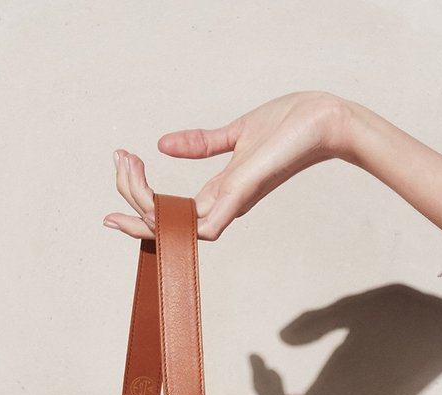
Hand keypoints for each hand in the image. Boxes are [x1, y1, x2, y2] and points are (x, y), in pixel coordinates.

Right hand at [102, 91, 351, 240]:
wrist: (324, 120)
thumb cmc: (289, 127)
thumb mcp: (235, 134)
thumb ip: (201, 143)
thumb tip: (163, 144)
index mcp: (221, 192)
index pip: (171, 211)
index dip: (138, 202)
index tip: (117, 171)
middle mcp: (224, 204)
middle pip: (164, 221)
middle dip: (130, 197)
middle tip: (119, 160)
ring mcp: (233, 202)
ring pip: (176, 226)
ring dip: (142, 201)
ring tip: (127, 165)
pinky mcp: (243, 193)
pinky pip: (206, 226)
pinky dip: (175, 221)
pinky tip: (152, 197)